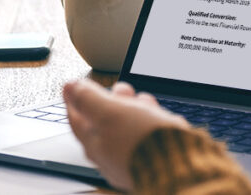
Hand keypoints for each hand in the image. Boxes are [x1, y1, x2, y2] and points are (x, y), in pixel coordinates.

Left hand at [64, 79, 189, 190]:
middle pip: (102, 121)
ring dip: (133, 107)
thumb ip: (88, 98)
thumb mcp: (109, 111)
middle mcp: (110, 155)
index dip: (74, 98)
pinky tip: (156, 113)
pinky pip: (145, 133)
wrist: (180, 166)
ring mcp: (130, 157)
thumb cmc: (142, 142)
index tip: (72, 85)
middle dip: (111, 99)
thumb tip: (70, 87)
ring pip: (126, 125)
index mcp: (93, 144)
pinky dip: (149, 119)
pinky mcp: (150, 156)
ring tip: (142, 99)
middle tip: (120, 89)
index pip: (76, 118)